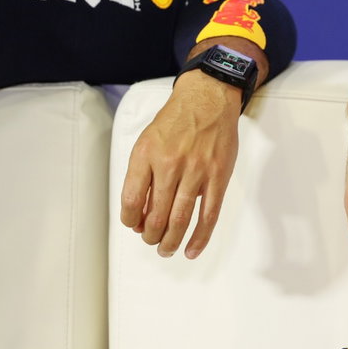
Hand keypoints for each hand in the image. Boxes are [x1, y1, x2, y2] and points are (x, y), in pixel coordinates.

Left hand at [119, 69, 242, 258]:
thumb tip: (141, 212)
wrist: (207, 99)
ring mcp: (196, 171)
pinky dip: (199, 238)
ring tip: (166, 249)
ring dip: (170, 241)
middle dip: (150, 235)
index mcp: (147, 154)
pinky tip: (191, 249)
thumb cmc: (176, 121)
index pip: (132, 199)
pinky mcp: (217, 176)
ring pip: (180, 219)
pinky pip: (208, 215)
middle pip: (156, 215)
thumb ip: (142, 175)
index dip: (130, 219)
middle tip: (150, 240)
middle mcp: (170, 163)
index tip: (133, 225)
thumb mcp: (147, 141)